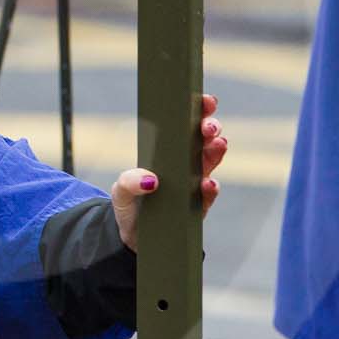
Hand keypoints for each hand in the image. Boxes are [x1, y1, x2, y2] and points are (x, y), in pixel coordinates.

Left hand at [110, 93, 229, 251]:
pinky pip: (208, 195)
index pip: (187, 125)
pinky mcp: (197, 207)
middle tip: (208, 127)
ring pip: (211, 163)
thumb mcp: (121, 190)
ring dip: (216, 152)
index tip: (206, 101)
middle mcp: (186, 164)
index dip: (199, 111)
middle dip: (210, 128)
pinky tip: (208, 183)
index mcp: (169, 151)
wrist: (132, 238)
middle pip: (205, 140)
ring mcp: (194, 185)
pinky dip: (210, 188)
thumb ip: (129, 181)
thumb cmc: (129, 205)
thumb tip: (151, 180)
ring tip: (217, 144)